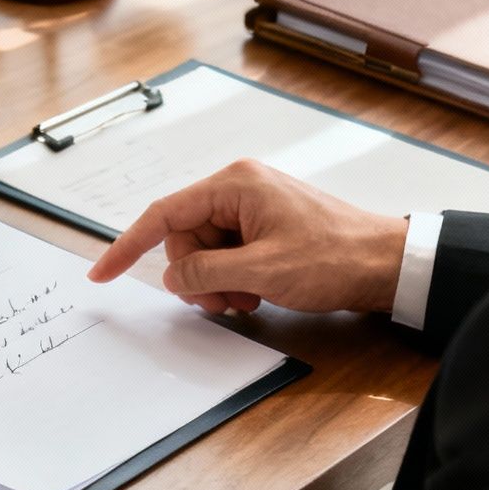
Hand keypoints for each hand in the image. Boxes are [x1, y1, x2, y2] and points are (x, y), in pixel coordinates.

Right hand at [88, 159, 409, 315]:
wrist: (385, 264)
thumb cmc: (333, 258)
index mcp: (234, 185)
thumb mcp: (261, 271)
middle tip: (223, 304)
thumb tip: (172, 277)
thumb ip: (206, 273)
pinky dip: (233, 280)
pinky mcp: (264, 226)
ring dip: (217, 283)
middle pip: (185, 237)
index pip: (164, 214)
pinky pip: (228, 254)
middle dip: (195, 276)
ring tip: (247, 300)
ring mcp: (252, 207)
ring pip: (205, 251)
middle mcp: (239, 188)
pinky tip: (256, 294)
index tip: (102, 273)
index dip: (128, 246)